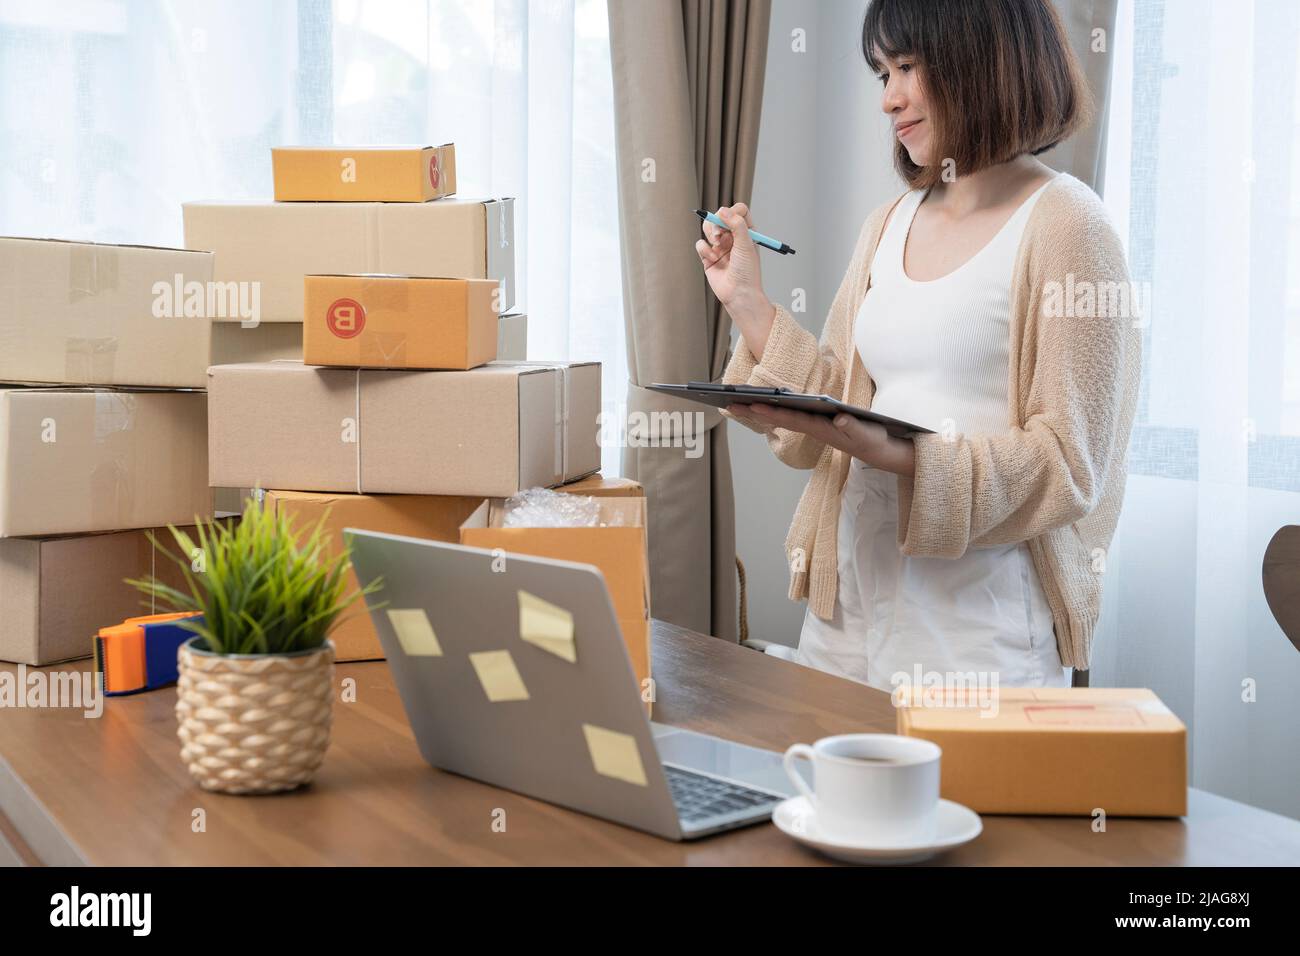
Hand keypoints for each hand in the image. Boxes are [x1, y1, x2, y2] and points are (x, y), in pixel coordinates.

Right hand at [696, 203, 774, 336]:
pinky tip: (713, 259)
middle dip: (717, 222)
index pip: (738, 210)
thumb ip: (737, 224)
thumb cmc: (747, 272)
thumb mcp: (746, 244)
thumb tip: (723, 210)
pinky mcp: (708, 257)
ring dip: (710, 234)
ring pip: (707, 228)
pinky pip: (700, 244)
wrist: (738, 294)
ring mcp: (720, 247)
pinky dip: (704, 250)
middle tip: (719, 234)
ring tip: (717, 245)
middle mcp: (733, 237)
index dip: (731, 211)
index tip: (727, 219)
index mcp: (746, 232)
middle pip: (720, 216)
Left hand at [726, 403, 915, 476]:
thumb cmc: (872, 440)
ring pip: (782, 417)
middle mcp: (813, 427)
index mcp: (820, 428)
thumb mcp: (866, 434)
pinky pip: (790, 416)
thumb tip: (839, 416)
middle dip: (754, 411)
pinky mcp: (818, 423)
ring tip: (738, 403)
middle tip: (729, 404)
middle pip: (779, 418)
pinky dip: (774, 410)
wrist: (882, 451)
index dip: (770, 411)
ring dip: (760, 411)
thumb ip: (853, 427)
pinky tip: (762, 406)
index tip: (750, 405)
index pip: (790, 418)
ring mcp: (814, 426)